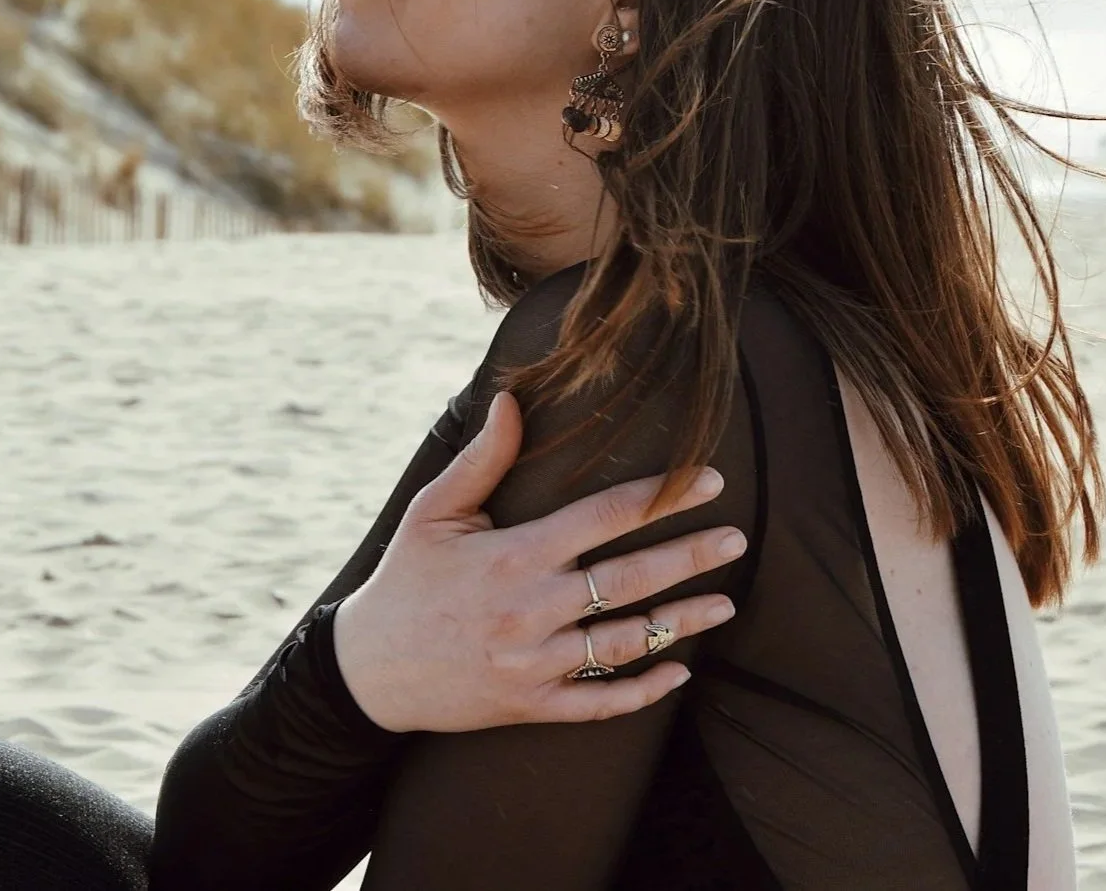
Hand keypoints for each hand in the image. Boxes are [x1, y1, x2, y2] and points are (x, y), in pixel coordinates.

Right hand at [332, 390, 742, 733]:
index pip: (604, 516)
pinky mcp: (531, 704)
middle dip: (689, 556)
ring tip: (726, 603)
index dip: (662, 494)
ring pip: (625, 642)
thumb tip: (512, 399)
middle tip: (736, 540)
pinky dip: (643, 691)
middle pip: (629, 578)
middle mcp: (530, 608)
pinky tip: (681, 673)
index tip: (709, 480)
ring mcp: (534, 662)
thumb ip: (482, 458)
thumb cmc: (406, 578)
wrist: (369, 669)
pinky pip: (599, 702)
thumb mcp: (434, 510)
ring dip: (681, 622)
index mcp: (513, 554)